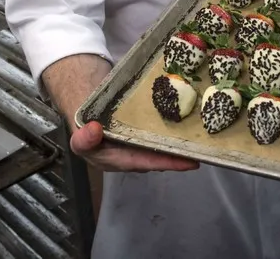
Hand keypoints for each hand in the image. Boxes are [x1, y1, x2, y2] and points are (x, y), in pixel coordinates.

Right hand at [70, 121, 198, 172]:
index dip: (165, 162)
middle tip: (200, 156)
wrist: (84, 116)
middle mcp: (130, 157)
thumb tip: (95, 130)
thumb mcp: (79, 137)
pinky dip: (170, 135)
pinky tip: (184, 130)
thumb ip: (84, 139)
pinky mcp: (141, 135)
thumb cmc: (84, 129)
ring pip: (158, 149)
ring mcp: (136, 147)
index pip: (144, 162)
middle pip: (156, 159)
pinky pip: (156, 137)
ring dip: (176, 148)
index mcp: (116, 160)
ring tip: (198, 146)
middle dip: (176, 159)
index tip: (187, 163)